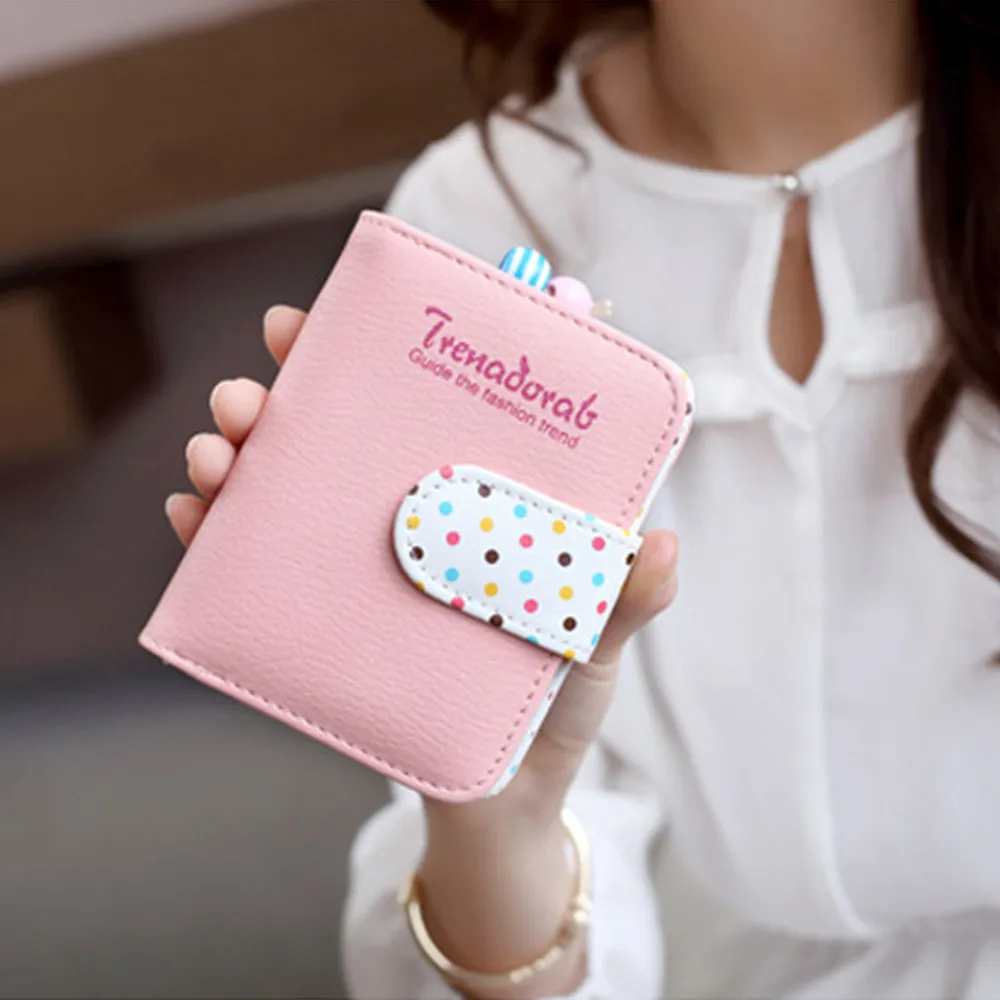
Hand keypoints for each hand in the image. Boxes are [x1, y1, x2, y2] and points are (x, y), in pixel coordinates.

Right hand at [167, 302, 679, 995]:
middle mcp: (414, 508)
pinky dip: (213, 527)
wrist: (495, 801)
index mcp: (481, 497)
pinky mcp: (319, 607)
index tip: (395, 299)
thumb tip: (658, 544)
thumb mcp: (591, 643)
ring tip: (225, 439)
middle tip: (276, 352)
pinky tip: (193, 514)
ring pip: (288, 473)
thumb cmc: (551, 706)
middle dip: (304, 372)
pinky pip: (251, 556)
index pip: (448, 398)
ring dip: (243, 439)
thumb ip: (625, 600)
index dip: (422, 339)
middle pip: (353, 418)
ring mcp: (361, 553)